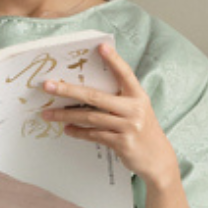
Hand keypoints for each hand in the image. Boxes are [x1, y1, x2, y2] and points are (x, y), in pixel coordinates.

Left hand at [40, 42, 177, 187]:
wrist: (159, 160)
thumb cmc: (143, 132)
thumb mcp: (137, 111)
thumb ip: (119, 100)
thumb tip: (85, 92)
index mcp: (139, 97)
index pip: (125, 74)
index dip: (114, 60)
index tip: (101, 47)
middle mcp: (134, 109)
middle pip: (96, 97)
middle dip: (68, 90)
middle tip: (48, 86)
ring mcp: (129, 127)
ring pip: (90, 117)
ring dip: (66, 115)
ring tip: (48, 114)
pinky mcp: (122, 143)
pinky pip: (94, 135)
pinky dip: (78, 132)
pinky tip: (68, 129)